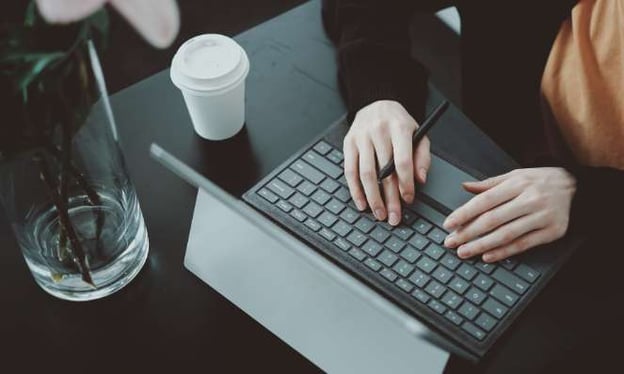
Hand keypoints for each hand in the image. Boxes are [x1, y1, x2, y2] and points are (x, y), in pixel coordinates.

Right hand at [343, 100, 430, 224]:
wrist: (377, 103)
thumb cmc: (399, 123)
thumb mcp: (418, 134)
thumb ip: (422, 157)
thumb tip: (420, 180)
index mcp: (399, 128)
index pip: (402, 161)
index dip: (406, 184)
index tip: (408, 199)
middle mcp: (379, 132)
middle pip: (384, 172)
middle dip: (389, 198)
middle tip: (394, 216)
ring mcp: (361, 137)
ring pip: (366, 174)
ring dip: (372, 198)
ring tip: (379, 213)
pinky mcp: (348, 143)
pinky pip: (349, 171)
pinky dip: (355, 190)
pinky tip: (361, 203)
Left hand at [443, 168, 575, 261]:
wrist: (576, 186)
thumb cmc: (540, 181)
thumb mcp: (515, 175)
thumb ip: (489, 184)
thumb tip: (465, 186)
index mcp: (517, 184)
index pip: (484, 201)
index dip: (464, 214)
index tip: (449, 224)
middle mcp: (530, 200)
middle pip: (492, 220)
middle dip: (468, 233)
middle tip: (451, 242)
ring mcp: (542, 217)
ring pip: (506, 235)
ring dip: (482, 245)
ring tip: (464, 252)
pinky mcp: (552, 232)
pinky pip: (523, 244)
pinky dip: (504, 252)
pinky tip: (488, 256)